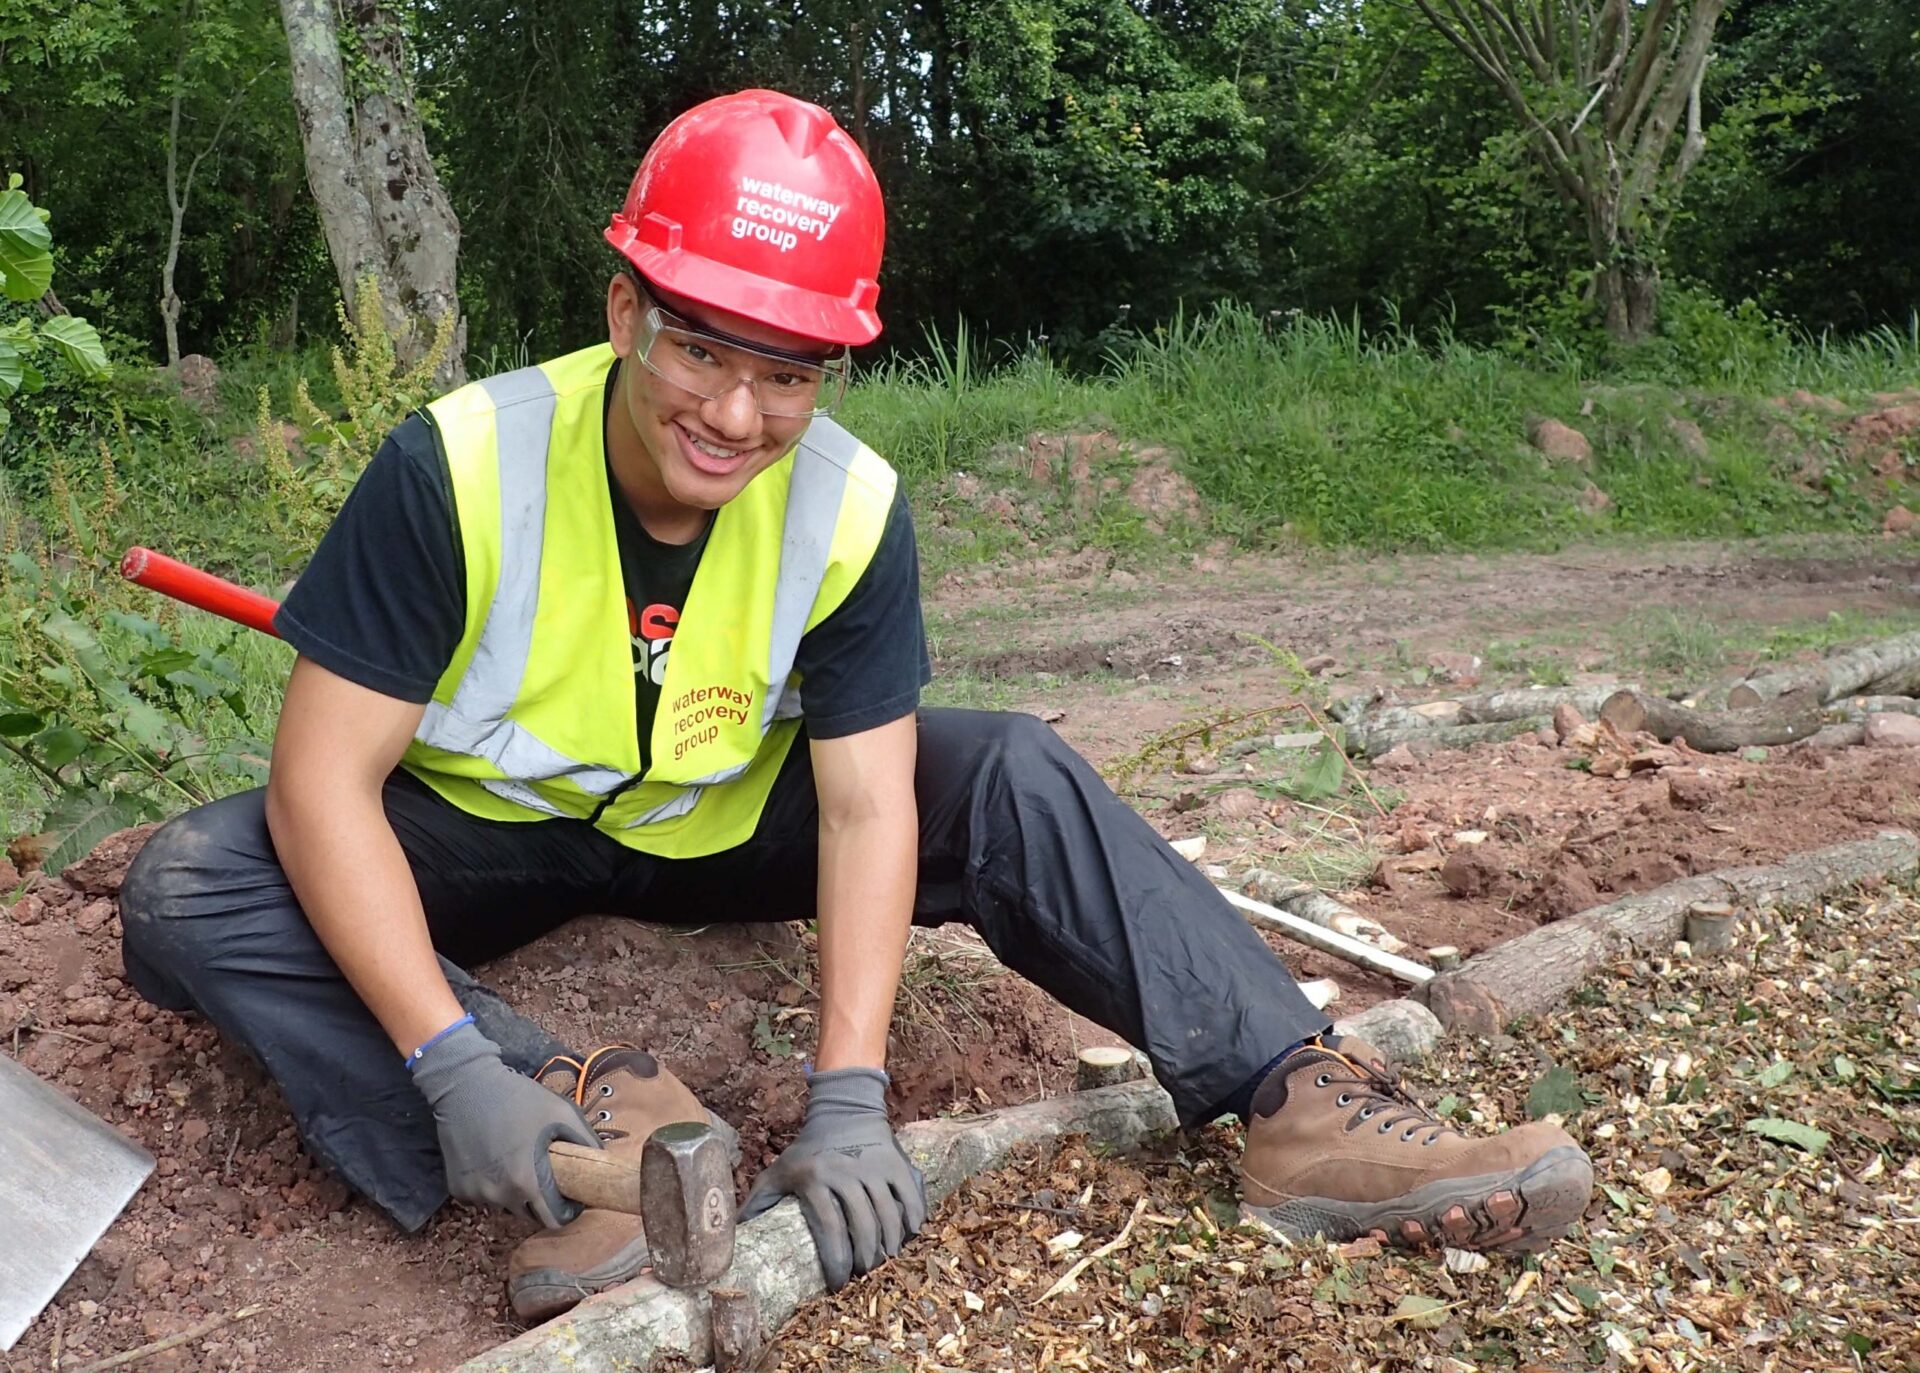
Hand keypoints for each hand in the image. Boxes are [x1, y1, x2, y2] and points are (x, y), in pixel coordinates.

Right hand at [410, 1022, 601, 1226]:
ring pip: (505, 1205)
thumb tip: (601, 1162)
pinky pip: (483, 1196)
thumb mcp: (562, 1112)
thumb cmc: (518, 1098)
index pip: (552, 1220)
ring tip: (517, 1160)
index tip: (569, 1195)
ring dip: (514, 1192)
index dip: (566, 1210)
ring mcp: (475, 1194)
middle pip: (529, 1215)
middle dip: (541, 1200)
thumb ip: (585, 1141)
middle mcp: (499, 1196)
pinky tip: (493, 1158)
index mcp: (526, 1182)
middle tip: (543, 1173)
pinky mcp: (457, 1188)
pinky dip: (491, 1185)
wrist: (466, 1085)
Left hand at [738, 1067, 927, 1288]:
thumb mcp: (778, 1171)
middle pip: (863, 1228)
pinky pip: (911, 1198)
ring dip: (889, 1247)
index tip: (837, 1285)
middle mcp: (847, 1171)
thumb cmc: (808, 1151)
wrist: (844, 1111)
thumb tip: (734, 1239)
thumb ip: (758, 1204)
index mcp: (815, 1178)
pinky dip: (913, 1221)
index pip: (829, 1230)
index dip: (836, 1264)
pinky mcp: (897, 1163)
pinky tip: (907, 1237)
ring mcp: (875, 1166)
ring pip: (889, 1217)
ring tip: (883, 1264)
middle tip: (863, 1278)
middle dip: (865, 1261)